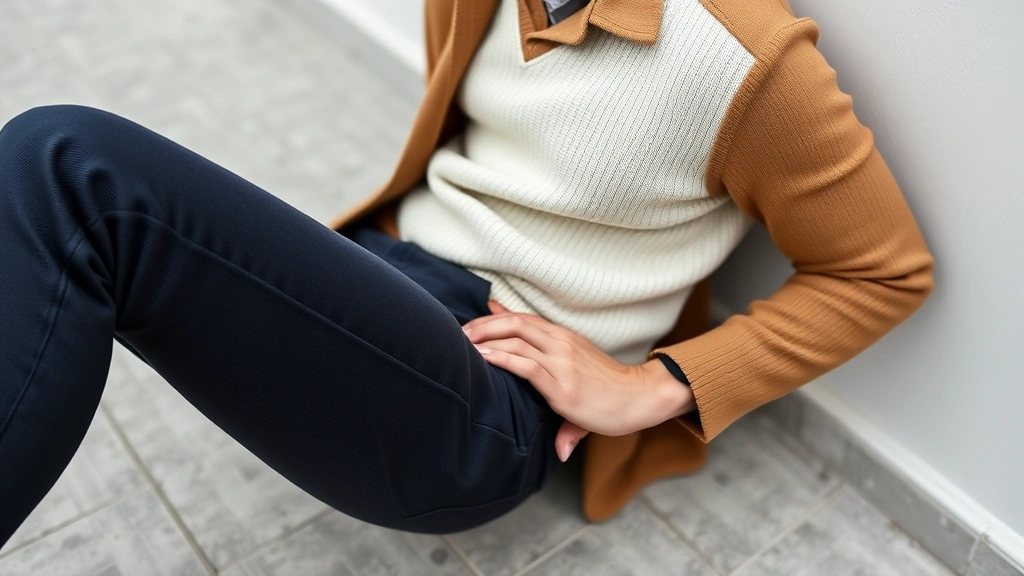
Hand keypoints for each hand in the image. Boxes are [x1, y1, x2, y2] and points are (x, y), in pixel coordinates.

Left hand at [462, 300, 694, 461]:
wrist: (639, 398)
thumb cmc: (605, 383)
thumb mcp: (572, 356)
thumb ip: (540, 346)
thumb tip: (506, 338)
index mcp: (562, 336)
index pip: (521, 318)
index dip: (491, 318)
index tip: (467, 324)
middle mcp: (560, 343)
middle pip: (514, 323)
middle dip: (482, 326)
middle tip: (458, 335)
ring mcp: (561, 363)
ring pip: (516, 340)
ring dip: (485, 341)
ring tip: (463, 345)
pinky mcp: (562, 386)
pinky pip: (526, 366)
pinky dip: (502, 359)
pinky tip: (484, 357)